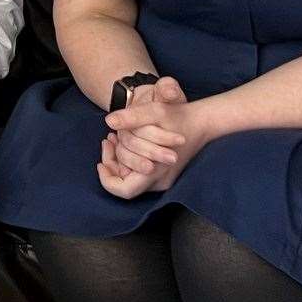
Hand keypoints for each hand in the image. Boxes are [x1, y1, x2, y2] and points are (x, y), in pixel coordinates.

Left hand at [98, 78, 210, 198]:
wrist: (201, 121)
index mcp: (158, 173)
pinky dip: (128, 155)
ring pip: (129, 174)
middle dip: (111, 160)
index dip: (107, 178)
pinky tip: (124, 138)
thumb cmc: (179, 117)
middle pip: (124, 180)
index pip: (124, 190)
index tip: (100, 160)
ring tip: (114, 135)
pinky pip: (137, 170)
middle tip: (108, 138)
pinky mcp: (161, 171)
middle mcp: (159, 181)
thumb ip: (132, 117)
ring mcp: (161, 177)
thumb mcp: (155, 111)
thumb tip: (109, 121)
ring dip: (118, 156)